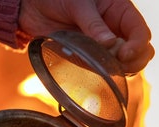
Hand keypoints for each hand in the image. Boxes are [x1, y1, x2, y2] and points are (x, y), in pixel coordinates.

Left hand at [19, 0, 154, 73]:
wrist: (34, 7)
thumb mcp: (79, 4)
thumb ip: (93, 24)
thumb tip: (110, 44)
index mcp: (119, 13)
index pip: (140, 32)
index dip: (137, 45)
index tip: (124, 53)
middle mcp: (113, 31)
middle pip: (137, 52)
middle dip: (134, 61)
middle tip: (119, 64)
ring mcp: (99, 46)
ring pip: (120, 64)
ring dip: (116, 70)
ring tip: (102, 65)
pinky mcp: (84, 57)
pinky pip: (97, 68)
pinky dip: (98, 73)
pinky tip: (92, 69)